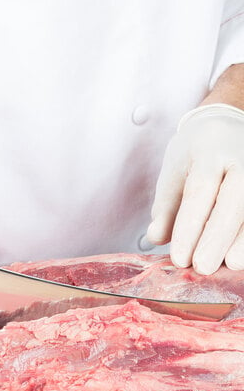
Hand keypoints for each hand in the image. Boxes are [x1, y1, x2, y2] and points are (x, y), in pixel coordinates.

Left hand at [147, 104, 243, 274]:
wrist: (224, 122)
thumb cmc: (193, 153)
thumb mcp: (173, 172)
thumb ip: (165, 207)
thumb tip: (156, 238)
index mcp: (209, 152)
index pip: (199, 193)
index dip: (189, 228)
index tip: (179, 258)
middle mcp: (241, 158)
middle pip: (231, 204)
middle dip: (216, 240)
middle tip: (202, 267)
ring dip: (241, 241)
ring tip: (230, 266)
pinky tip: (241, 255)